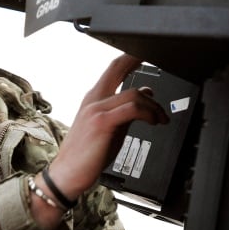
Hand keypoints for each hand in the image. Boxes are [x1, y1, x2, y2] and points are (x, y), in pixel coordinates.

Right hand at [41, 54, 168, 203]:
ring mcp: (96, 110)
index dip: (131, 58)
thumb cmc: (86, 154)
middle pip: (117, 68)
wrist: (68, 174)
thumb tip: (145, 96)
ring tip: (161, 118)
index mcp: (93, 98)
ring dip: (154, 105)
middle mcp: (94, 99)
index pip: (113, 69)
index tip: (147, 55)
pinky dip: (148, 113)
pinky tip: (154, 122)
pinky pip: (131, 109)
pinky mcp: (102, 123)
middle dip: (138, 60)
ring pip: (133, 93)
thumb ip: (126, 110)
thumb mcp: (110, 127)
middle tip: (158, 59)